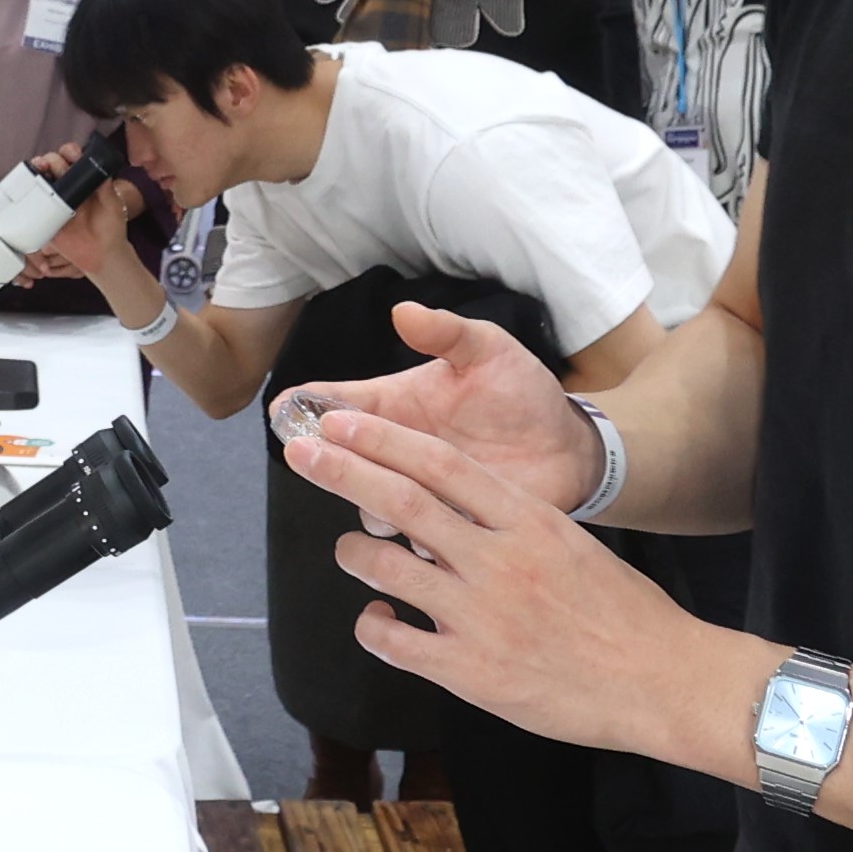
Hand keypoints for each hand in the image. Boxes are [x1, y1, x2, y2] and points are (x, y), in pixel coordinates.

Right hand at [20, 140, 138, 289]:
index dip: (70, 152)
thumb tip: (100, 167)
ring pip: (41, 179)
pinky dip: (27, 193)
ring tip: (39, 168)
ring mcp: (55, 200)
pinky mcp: (45, 216)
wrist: (102, 255)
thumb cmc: (111, 227)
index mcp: (84, 179)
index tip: (72, 154)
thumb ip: (106, 187)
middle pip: (55, 164)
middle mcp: (68, 186)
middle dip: (52, 159)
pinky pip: (32, 203)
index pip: (74, 158)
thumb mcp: (113, 204)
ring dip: (37, 170)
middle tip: (52, 164)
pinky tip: (28, 188)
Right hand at [279, 299, 598, 517]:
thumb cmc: (521, 393)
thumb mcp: (488, 351)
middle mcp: (397, 451)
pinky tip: (417, 537)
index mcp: (395, 405)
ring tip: (374, 501)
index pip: (337, 402)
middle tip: (306, 456)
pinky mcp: (442, 528)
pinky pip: (412, 540)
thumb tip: (403, 311)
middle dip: (321, 456)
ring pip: (371, 503)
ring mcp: (416, 492)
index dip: (305, 404)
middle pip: (342, 457)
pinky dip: (409, 540)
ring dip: (366, 501)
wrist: (568, 448)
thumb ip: (447, 333)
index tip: (284, 408)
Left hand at [288, 406, 751, 768]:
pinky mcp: (470, 672)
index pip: (443, 465)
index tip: (342, 421)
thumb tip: (455, 507)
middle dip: (344, 472)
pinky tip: (377, 620)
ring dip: (355, 555)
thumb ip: (513, 525)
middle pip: (403, 504)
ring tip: (349, 550)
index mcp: (529, 521)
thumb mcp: (573, 546)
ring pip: (388, 570)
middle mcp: (499, 561)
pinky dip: (374, 626)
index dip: (385, 440)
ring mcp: (481, 618)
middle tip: (301, 453)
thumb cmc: (624, 614)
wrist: (662, 681)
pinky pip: (395, 643)